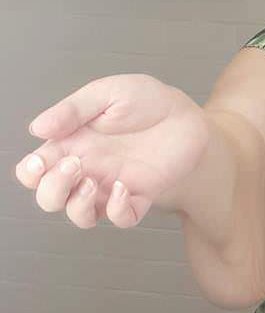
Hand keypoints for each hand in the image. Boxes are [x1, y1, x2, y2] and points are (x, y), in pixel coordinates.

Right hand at [14, 74, 209, 228]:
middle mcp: (86, 168)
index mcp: (71, 143)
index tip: (42, 160)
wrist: (187, 116)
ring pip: (79, 215)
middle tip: (75, 165)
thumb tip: (37, 128)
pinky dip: (117, 210)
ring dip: (77, 205)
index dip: (30, 172)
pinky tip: (123, 187)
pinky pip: (120, 219)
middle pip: (49, 198)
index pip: (33, 170)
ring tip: (92, 181)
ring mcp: (111, 185)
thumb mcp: (108, 93)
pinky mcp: (139, 196)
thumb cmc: (147, 102)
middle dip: (52, 189)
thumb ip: (73, 109)